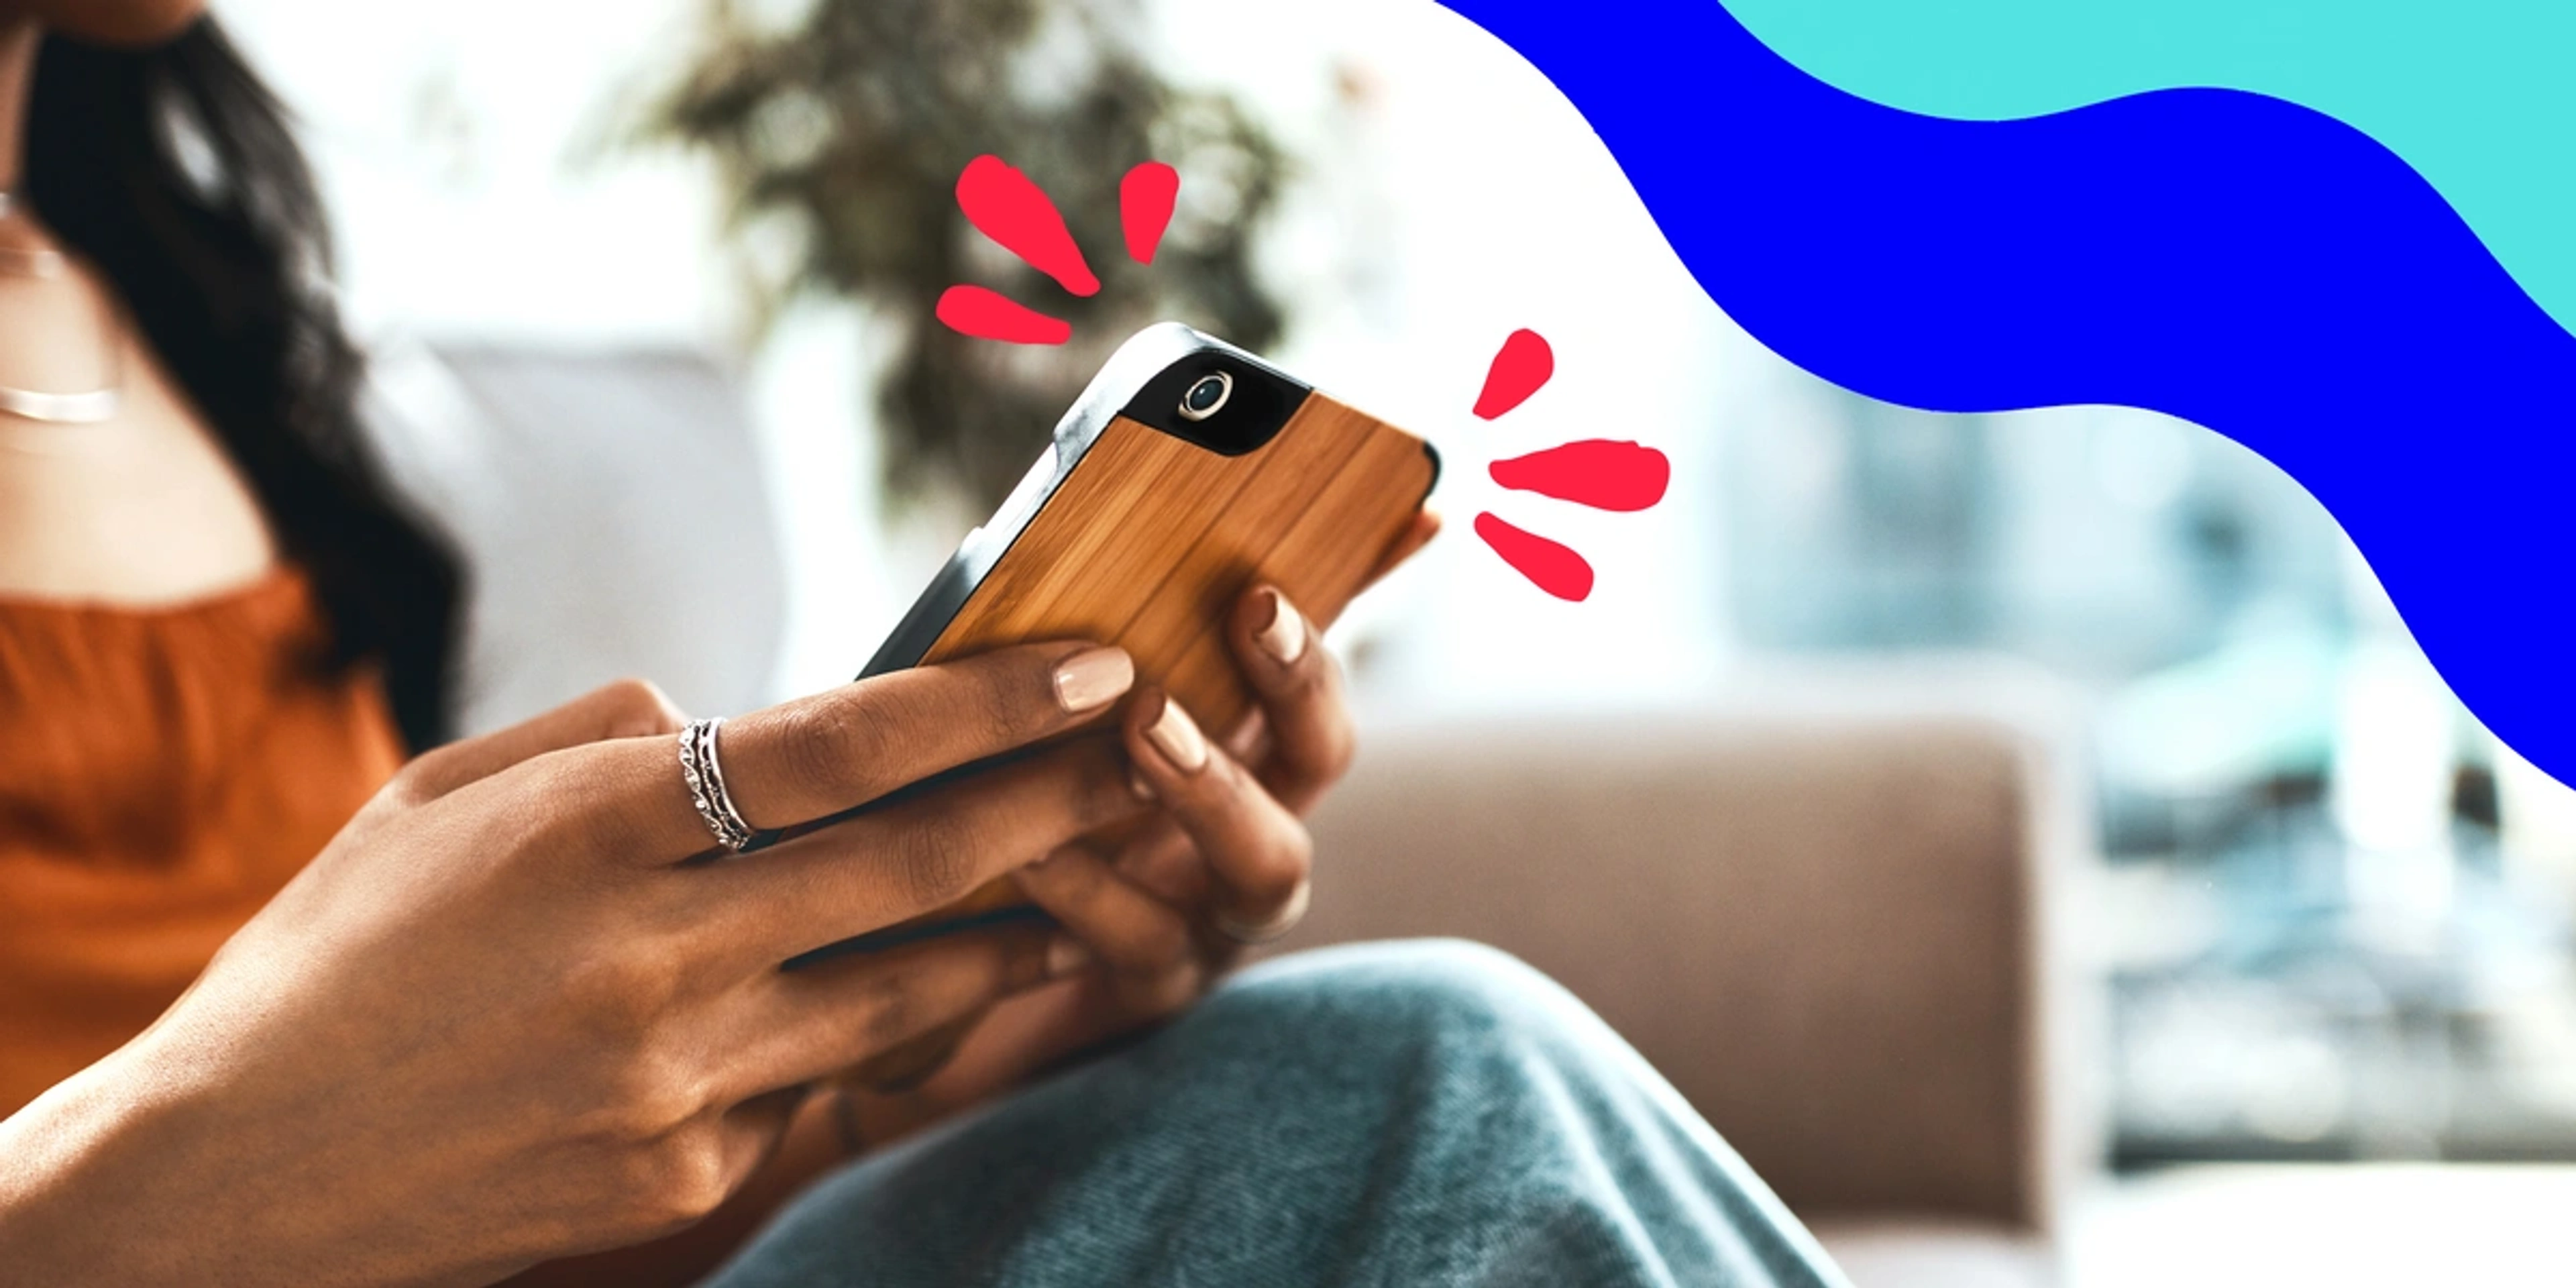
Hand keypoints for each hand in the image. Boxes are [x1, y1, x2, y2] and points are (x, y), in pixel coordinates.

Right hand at [0, 643, 1146, 1287]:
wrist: (231, 1182)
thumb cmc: (335, 960)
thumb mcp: (440, 800)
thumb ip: (603, 741)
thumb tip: (737, 720)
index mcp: (584, 833)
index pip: (839, 747)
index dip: (987, 700)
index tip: (1095, 661)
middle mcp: (650, 958)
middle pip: (915, 863)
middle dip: (1058, 797)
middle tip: (1156, 748)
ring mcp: (679, 1084)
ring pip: (910, 986)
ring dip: (1018, 923)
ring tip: (1095, 870)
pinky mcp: (688, 1178)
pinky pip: (828, 1085)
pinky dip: (889, 1030)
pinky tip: (938, 989)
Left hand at [855, 514, 1440, 1128]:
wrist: (918, 990)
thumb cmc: (988, 811)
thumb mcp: (1032, 719)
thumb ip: (1069, 643)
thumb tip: (1098, 532)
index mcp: (1233, 747)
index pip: (1306, 670)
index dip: (1311, 625)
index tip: (1270, 580)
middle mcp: (1246, 830)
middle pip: (1317, 759)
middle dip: (1292, 687)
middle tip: (1247, 613)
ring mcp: (1214, 917)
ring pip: (1267, 866)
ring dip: (1214, 788)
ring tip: (1147, 727)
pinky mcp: (1149, 995)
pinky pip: (1147, 946)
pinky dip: (1096, 893)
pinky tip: (1034, 851)